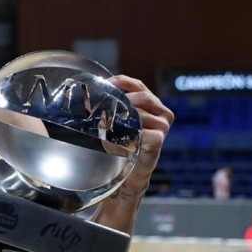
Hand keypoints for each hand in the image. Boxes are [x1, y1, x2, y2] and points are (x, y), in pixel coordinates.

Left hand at [108, 75, 173, 189]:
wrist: (132, 169)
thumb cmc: (124, 142)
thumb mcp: (119, 121)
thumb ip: (113, 107)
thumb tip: (88, 97)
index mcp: (151, 103)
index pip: (138, 85)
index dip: (122, 81)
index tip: (107, 83)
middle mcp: (161, 112)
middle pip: (143, 97)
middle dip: (124, 99)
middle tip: (107, 105)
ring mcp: (162, 126)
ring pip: (142, 114)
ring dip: (123, 118)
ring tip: (108, 123)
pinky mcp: (159, 139)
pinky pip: (144, 133)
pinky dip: (130, 134)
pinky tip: (120, 138)